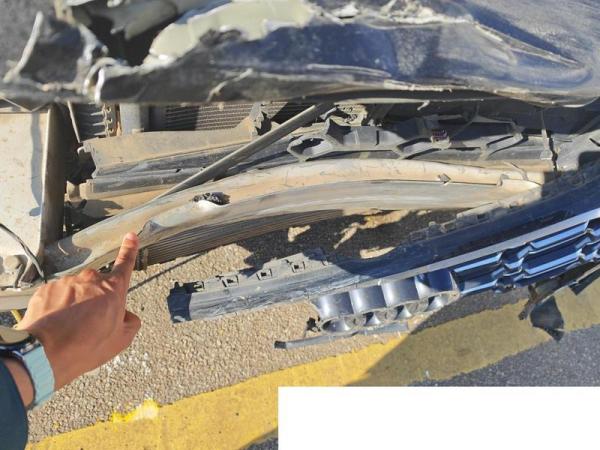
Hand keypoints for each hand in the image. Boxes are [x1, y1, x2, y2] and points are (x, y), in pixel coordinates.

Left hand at [16, 232, 141, 391]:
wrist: (46, 353)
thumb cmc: (87, 346)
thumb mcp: (121, 340)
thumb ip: (130, 322)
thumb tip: (126, 315)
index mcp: (113, 289)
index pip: (125, 264)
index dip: (130, 249)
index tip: (131, 236)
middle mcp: (91, 280)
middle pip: (98, 286)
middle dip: (96, 299)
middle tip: (91, 323)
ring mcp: (67, 282)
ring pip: (76, 291)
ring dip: (75, 304)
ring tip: (70, 328)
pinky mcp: (47, 289)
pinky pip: (57, 295)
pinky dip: (58, 307)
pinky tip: (57, 324)